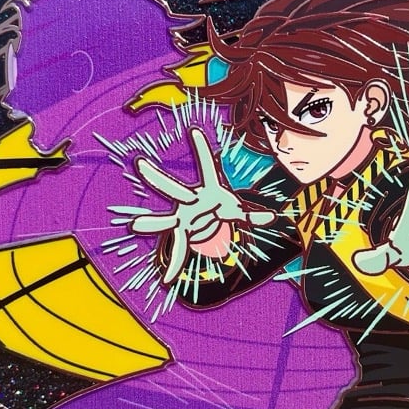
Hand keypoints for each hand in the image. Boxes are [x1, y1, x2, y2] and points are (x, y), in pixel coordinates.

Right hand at [130, 127, 275, 282]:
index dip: (201, 149)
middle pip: (173, 189)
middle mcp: (190, 202)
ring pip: (164, 219)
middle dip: (157, 177)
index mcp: (207, 190)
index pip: (206, 167)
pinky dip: (176, 265)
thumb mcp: (239, 211)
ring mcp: (182, 218)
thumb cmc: (222, 208)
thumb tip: (274, 218)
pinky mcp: (182, 234)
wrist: (207, 221)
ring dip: (151, 223)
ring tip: (134, 224)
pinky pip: (179, 252)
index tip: (194, 130)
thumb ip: (255, 216)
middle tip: (140, 163)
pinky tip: (168, 278)